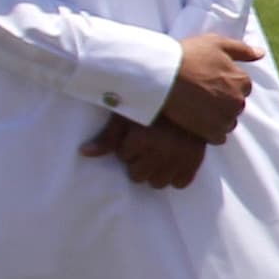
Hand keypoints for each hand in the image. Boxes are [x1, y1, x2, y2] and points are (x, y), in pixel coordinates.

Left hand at [83, 116, 210, 190]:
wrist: (193, 95)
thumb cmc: (155, 104)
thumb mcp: (128, 114)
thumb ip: (107, 137)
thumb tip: (83, 153)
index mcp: (142, 139)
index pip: (124, 157)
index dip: (128, 146)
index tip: (137, 134)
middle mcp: (161, 152)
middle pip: (138, 176)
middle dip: (139, 163)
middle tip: (147, 146)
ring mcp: (180, 159)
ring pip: (158, 183)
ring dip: (155, 172)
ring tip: (159, 155)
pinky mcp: (195, 161)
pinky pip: (180, 183)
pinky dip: (175, 176)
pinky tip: (173, 163)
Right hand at [156, 37, 260, 145]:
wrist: (163, 76)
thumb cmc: (189, 56)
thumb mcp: (217, 43)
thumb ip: (242, 50)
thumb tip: (261, 53)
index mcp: (243, 81)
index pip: (242, 86)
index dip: (225, 82)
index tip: (209, 78)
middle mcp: (239, 102)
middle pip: (235, 104)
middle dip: (223, 99)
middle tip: (201, 91)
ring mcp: (226, 118)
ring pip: (228, 121)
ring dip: (218, 116)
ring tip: (197, 106)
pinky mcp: (212, 132)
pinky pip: (219, 137)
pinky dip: (211, 131)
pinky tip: (197, 120)